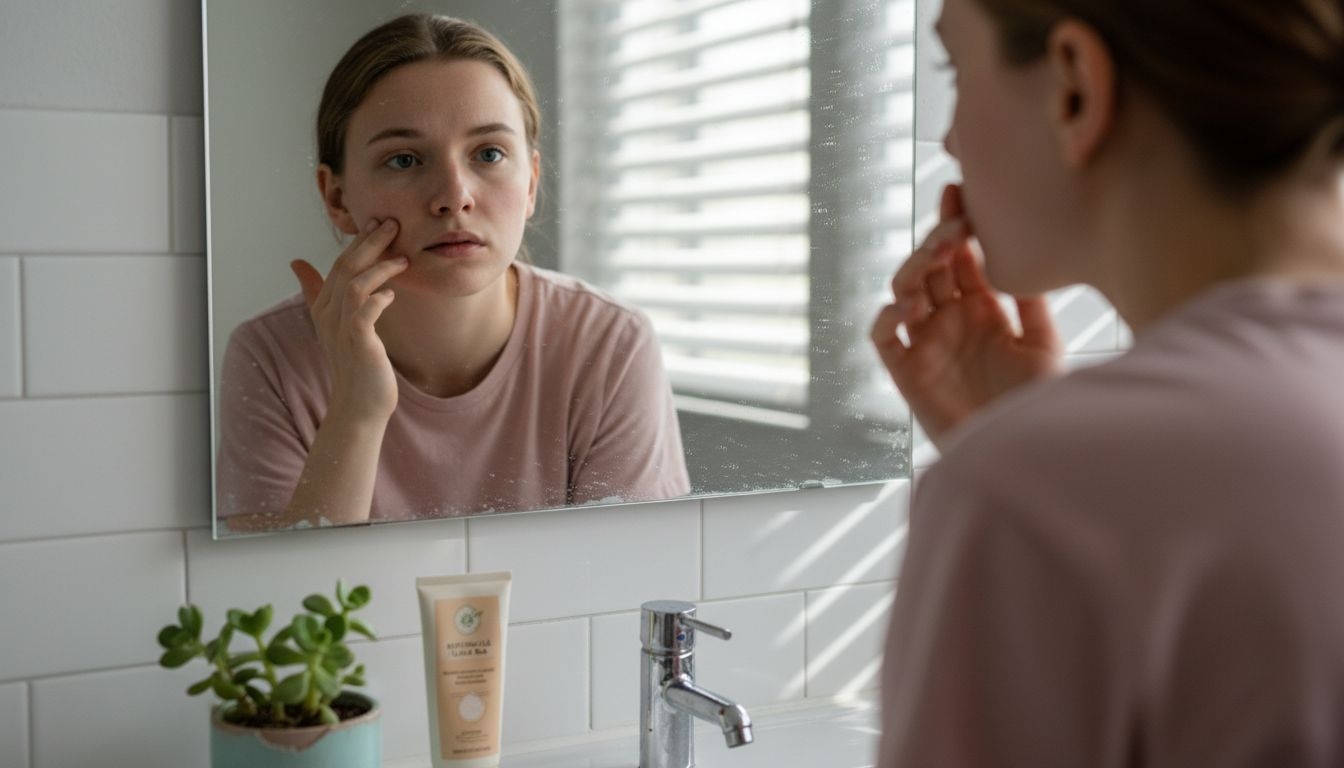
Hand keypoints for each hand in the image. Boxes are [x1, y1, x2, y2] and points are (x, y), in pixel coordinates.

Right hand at [290, 218, 408, 425]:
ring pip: (355, 284)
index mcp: (324, 307)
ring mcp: (341, 329)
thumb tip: (296, 262)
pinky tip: (392, 295)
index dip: (357, 242)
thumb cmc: (356, 365)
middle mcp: (329, 315)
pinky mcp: (358, 344)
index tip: (378, 222)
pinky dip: (378, 298)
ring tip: (403, 258)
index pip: (339, 264)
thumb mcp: (337, 325)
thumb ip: (317, 292)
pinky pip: (364, 312)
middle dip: (369, 243)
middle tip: (393, 224)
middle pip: (346, 267)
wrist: (360, 406)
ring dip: (379, 267)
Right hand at [871, 184, 1061, 447]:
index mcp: (982, 309)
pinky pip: (883, 338)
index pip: (962, 257)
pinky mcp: (906, 373)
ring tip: (936, 256)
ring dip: (914, 269)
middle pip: (931, 267)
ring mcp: (925, 343)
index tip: (961, 195)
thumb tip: (1023, 252)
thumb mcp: (1043, 344)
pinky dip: (887, 317)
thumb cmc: (1034, 406)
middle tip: (955, 222)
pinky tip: (908, 308)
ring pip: (904, 291)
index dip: (957, 225)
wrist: (1018, 456)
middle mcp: (949, 321)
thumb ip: (1030, 301)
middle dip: (937, 239)